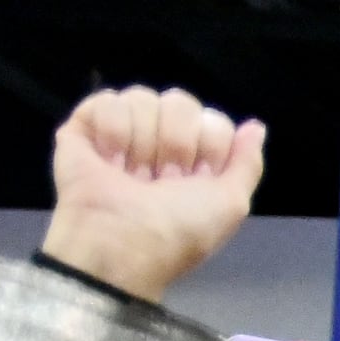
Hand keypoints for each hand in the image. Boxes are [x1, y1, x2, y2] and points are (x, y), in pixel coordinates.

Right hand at [38, 86, 265, 304]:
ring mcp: (122, 132)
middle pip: (180, 102)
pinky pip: (107, 100)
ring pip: (143, 97)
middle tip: (158, 179)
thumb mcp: (230, 204)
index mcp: (195, 159)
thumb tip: (255, 126)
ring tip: (128, 175)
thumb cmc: (177, 230)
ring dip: (141, 143)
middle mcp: (159, 141)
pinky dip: (110, 132)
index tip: (193, 180)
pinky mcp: (84, 128)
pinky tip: (106, 162)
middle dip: (174, 144)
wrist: (121, 243)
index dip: (208, 149)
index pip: (213, 120)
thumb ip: (248, 163)